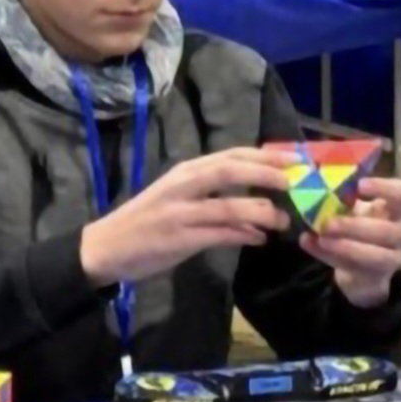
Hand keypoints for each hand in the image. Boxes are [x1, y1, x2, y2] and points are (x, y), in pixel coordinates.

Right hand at [80, 147, 294, 285]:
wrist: (106, 246)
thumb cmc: (145, 221)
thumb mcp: (178, 199)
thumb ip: (214, 198)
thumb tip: (256, 205)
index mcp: (185, 172)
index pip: (230, 155)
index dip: (264, 155)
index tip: (293, 157)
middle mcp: (183, 185)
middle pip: (231, 170)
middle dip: (265, 173)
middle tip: (294, 180)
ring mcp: (180, 212)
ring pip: (229, 205)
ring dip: (261, 212)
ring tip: (282, 220)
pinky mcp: (179, 238)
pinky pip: (219, 235)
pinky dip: (243, 236)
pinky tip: (259, 239)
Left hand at [299, 177, 400, 307]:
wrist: (364, 265)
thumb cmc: (360, 225)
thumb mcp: (353, 209)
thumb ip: (338, 198)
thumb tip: (307, 183)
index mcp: (398, 209)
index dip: (384, 188)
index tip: (359, 185)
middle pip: (387, 230)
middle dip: (355, 227)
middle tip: (329, 223)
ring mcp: (392, 258)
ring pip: (375, 256)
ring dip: (345, 247)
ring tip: (321, 238)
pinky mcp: (377, 277)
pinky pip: (356, 269)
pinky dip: (330, 257)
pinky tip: (311, 244)